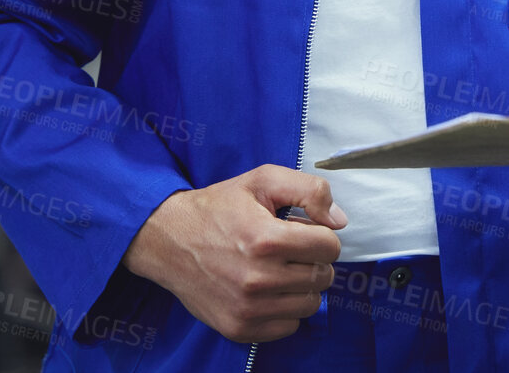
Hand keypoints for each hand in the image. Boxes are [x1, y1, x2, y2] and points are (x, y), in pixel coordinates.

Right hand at [123, 165, 346, 343]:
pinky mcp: (239, 328)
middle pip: (323, 276)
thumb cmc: (218, 208)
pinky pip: (289, 327)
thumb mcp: (262, 181)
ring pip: (310, 304)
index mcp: (267, 239)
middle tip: (289, 249)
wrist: (169, 240)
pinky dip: (286, 309)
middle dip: (313, 259)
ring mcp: (248, 308)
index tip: (304, 231)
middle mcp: (258, 279)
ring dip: (302, 285)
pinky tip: (268, 290)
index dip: (322, 235)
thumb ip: (309, 191)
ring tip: (279, 268)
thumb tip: (339, 221)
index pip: (329, 247)